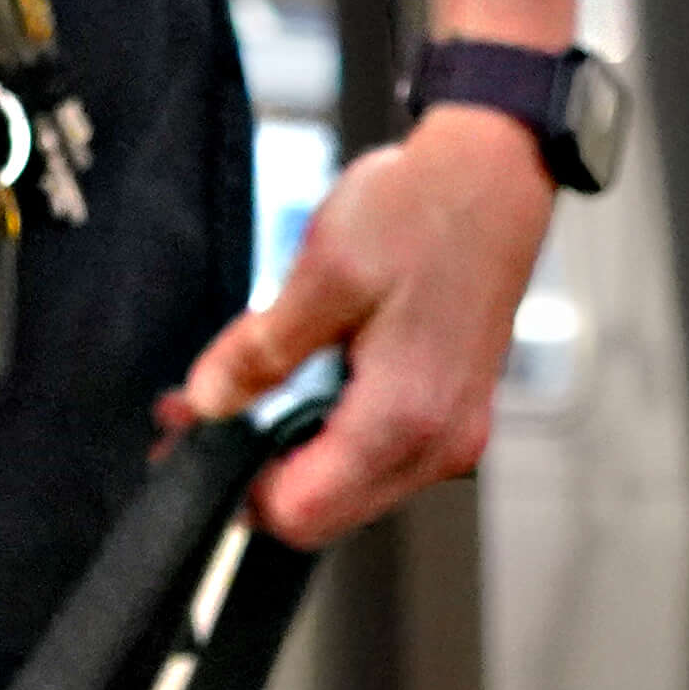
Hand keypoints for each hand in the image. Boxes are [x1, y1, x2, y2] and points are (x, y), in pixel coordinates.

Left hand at [172, 102, 553, 546]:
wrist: (495, 175)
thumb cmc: (419, 211)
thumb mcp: (322, 273)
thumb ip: (261, 352)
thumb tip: (207, 405)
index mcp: (402, 418)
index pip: (301, 512)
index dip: (236, 488)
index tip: (193, 441)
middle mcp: (437, 446)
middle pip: (325, 514)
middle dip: (257, 475)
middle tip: (202, 416)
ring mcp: (453, 436)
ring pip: (351, 491)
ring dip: (292, 456)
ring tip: (241, 394)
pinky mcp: (454, 417)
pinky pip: (380, 460)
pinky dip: (331, 438)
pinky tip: (301, 387)